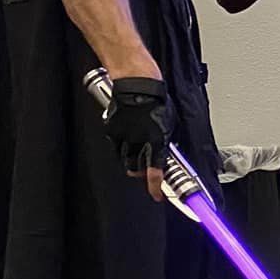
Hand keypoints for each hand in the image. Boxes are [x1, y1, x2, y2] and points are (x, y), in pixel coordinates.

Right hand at [101, 77, 173, 202]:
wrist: (138, 83)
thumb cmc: (156, 100)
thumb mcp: (168, 124)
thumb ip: (164, 141)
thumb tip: (164, 152)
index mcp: (156, 141)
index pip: (155, 171)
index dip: (155, 187)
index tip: (157, 195)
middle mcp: (138, 141)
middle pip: (136, 169)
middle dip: (141, 173)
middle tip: (146, 169)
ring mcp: (123, 136)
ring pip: (125, 160)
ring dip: (132, 160)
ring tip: (138, 151)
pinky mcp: (111, 129)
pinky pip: (116, 145)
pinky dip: (122, 145)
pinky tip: (128, 136)